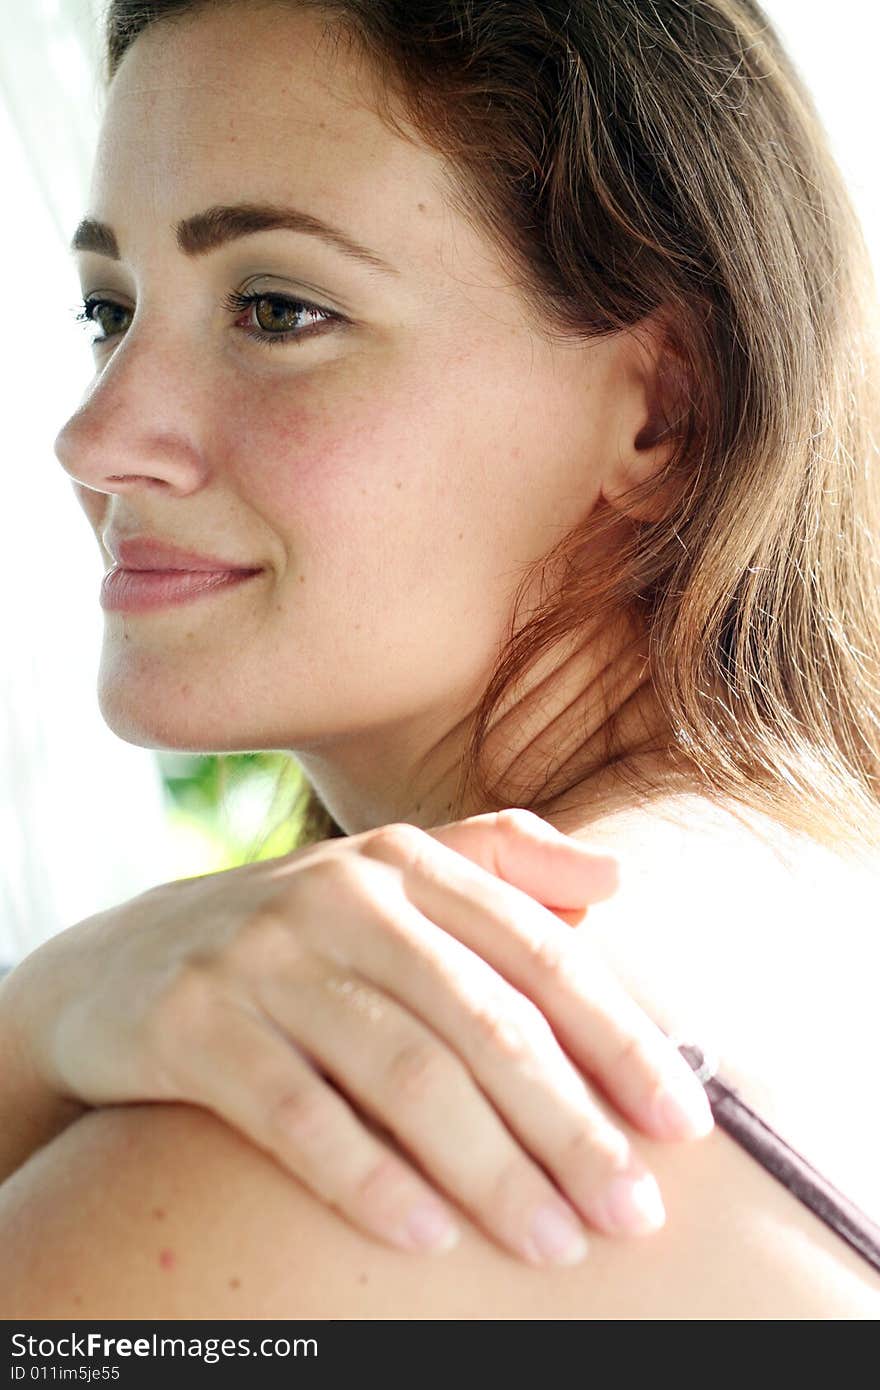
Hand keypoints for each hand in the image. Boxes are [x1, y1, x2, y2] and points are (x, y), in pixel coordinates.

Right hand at [5, 808, 711, 1265]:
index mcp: (405, 863)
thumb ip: (503, 860)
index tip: (682, 1123)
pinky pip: (295, 1112)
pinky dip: (366, 1177)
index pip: (538, 951)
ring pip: (401, 1070)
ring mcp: (262, 957)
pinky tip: (428, 1237)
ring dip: (488, 1167)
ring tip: (553, 1244)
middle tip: (633, 1213)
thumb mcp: (390, 879)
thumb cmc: (294, 938)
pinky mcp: (191, 1023)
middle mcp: (340, 896)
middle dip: (569, 1123)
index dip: (619, 1037)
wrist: (117, 965)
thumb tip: (618, 874)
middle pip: (482, 1020)